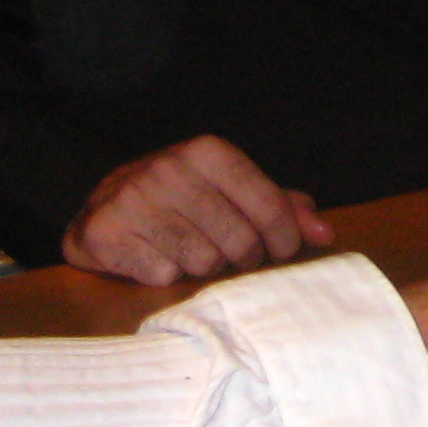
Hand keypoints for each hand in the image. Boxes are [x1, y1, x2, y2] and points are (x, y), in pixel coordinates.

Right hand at [61, 134, 335, 287]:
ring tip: (191, 252)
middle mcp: (169, 169)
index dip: (284, 237)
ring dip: (204, 268)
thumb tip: (325, 234)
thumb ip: (280, 206)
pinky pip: (163, 275)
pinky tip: (157, 257)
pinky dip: (166, 275)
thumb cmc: (180, 199)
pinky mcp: (107, 232)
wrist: (102, 205)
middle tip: (231, 255)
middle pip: (239, 241)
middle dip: (243, 257)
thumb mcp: (229, 190)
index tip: (281, 250)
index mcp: (207, 151)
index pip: (268, 204)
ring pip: (203, 262)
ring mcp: (134, 200)